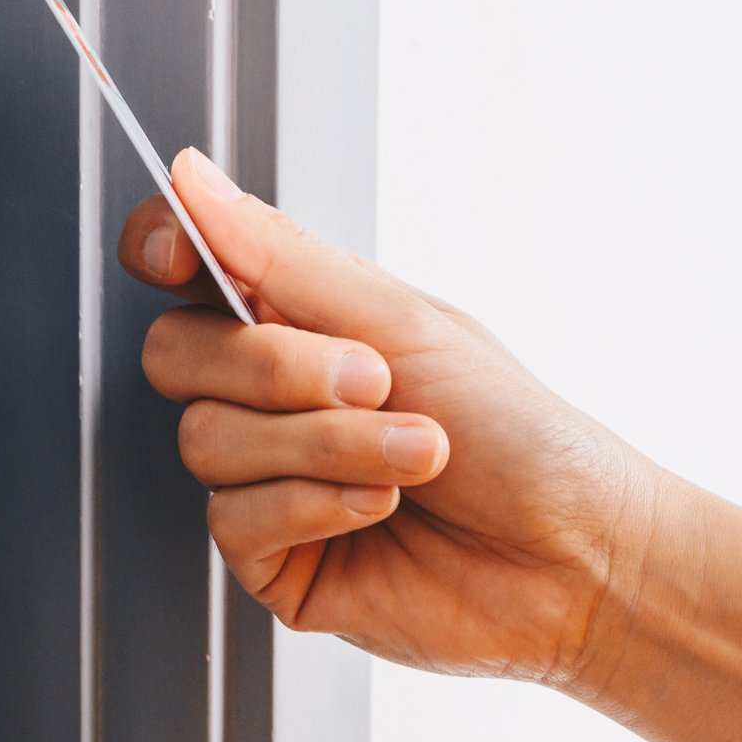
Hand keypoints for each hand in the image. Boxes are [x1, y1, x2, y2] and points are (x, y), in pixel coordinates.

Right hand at [122, 149, 660, 686]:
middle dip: (276, 366)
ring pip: (205, 440)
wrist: (578, 553)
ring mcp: (267, 483)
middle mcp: (274, 401)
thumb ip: (283, 258)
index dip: (163, 247)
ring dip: (325, 442)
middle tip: (377, 380)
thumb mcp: (403, 323)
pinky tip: (382, 508)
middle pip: (176, 355)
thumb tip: (194, 178)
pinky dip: (316, 503)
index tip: (181, 252)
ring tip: (415, 455)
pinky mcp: (274, 562)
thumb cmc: (519, 436)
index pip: (184, 269)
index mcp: (303, 324)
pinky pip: (233, 520)